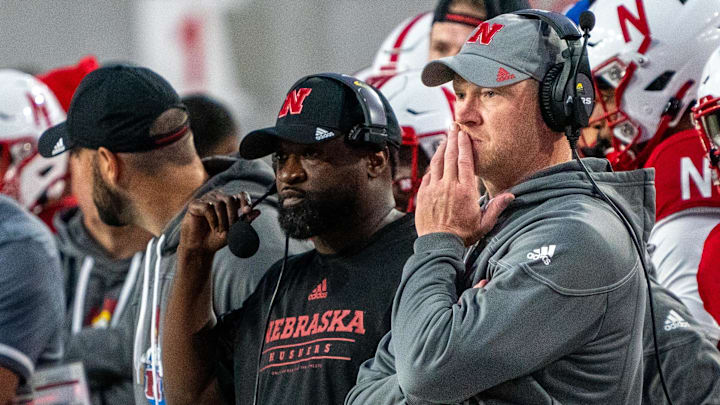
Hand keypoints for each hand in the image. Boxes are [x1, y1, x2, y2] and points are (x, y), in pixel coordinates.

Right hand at [179, 190, 259, 254]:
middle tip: (231, 230)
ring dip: (222, 221)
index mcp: (229, 202)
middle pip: (230, 199)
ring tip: (220, 232)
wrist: (200, 248)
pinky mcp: (195, 204)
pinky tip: (213, 228)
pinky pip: (207, 207)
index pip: (241, 194)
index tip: (247, 211)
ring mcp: (206, 199)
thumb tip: (258, 211)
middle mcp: (218, 198)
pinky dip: (213, 220)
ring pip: (219, 204)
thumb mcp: (234, 232)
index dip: (246, 200)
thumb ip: (245, 221)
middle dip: (233, 216)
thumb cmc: (216, 239)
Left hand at [415, 124, 513, 245]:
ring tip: (445, 138)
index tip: (464, 134)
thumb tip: (511, 196)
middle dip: (452, 140)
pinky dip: (432, 164)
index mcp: (465, 191)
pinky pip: (428, 174)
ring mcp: (434, 189)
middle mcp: (449, 186)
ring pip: (437, 162)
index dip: (464, 145)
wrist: (438, 244)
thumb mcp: (484, 223)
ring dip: (441, 148)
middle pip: (450, 156)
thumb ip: (496, 207)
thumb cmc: (462, 235)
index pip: (465, 161)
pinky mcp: (423, 194)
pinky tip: (435, 159)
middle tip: (453, 127)